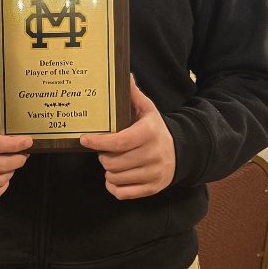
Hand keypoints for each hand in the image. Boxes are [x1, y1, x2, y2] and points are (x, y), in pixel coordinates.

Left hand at [79, 78, 175, 198]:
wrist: (182, 153)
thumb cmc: (156, 130)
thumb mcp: (148, 110)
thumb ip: (134, 94)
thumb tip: (125, 75)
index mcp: (149, 133)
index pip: (118, 142)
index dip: (98, 142)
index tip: (84, 139)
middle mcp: (152, 154)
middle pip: (113, 162)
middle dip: (103, 156)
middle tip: (105, 151)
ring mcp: (153, 173)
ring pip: (115, 178)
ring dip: (108, 171)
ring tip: (112, 162)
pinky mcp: (152, 188)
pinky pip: (122, 193)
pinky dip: (114, 187)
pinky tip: (116, 177)